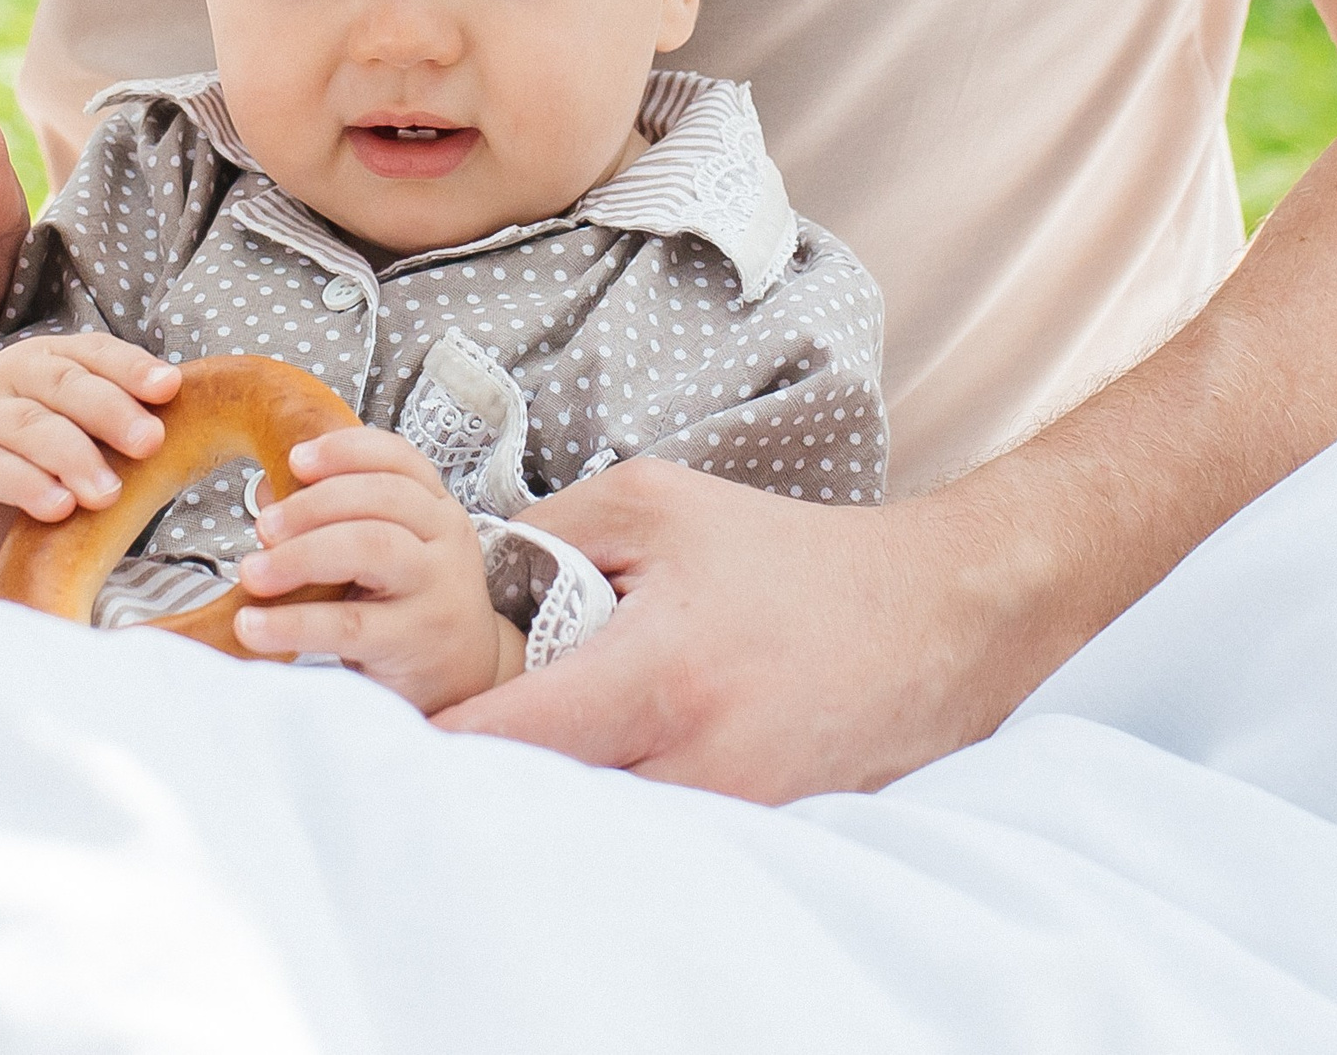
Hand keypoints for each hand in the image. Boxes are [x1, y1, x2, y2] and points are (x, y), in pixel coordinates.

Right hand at [0, 334, 182, 602]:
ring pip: (29, 428)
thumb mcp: (91, 431)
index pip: (95, 352)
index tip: (171, 388)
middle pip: (64, 385)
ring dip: (74, 459)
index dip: (132, 367)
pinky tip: (60, 508)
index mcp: (53, 356)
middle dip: (112, 412)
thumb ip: (128, 417)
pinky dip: (28, 487)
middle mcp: (11, 374)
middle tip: (151, 443)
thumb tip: (196, 414)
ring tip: (109, 495)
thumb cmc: (56, 457)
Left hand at [232, 427, 521, 712]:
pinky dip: (293, 623)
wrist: (464, 675)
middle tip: (263, 526)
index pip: (399, 459)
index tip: (295, 459)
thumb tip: (267, 492)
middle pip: (383, 498)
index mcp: (436, 508)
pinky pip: (348, 624)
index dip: (346, 451)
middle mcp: (445, 540)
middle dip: (313, 505)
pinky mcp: (414, 640)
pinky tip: (253, 626)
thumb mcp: (387, 551)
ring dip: (301, 555)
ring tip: (252, 574)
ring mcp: (436, 589)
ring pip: (371, 547)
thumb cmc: (409, 604)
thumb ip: (337, 519)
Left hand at [430, 457, 1079, 802]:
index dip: (438, 732)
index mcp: (654, 679)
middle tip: (467, 723)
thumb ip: (548, 532)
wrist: (934, 615)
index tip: (402, 713)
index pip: (504, 739)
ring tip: (550, 730)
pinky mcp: (756, 835)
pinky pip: (654, 830)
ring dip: (558, 787)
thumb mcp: (654, 502)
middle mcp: (690, 766)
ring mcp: (728, 815)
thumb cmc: (787, 553)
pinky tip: (620, 750)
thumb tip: (472, 574)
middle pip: (538, 798)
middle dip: (492, 767)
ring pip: (593, 823)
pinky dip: (622, 798)